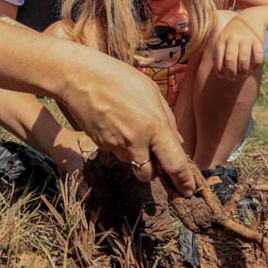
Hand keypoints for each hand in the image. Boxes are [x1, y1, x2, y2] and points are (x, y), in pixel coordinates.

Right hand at [57, 52, 196, 195]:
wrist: (79, 78)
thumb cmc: (118, 78)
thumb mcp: (151, 92)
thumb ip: (167, 119)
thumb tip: (177, 142)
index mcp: (155, 127)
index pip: (175, 164)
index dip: (183, 181)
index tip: (187, 190)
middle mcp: (136, 142)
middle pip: (149, 174)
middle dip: (154, 169)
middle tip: (153, 153)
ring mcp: (115, 146)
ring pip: (131, 161)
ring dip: (135, 153)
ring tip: (128, 125)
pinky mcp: (100, 145)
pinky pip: (116, 151)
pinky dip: (119, 143)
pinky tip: (114, 122)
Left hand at [214, 10, 265, 79]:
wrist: (251, 17)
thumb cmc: (233, 33)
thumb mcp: (223, 37)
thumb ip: (220, 51)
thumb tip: (220, 72)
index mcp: (222, 39)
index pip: (218, 56)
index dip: (219, 68)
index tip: (222, 76)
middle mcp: (233, 38)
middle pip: (230, 59)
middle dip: (231, 72)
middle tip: (232, 78)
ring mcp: (246, 39)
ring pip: (244, 59)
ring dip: (243, 70)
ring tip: (242, 74)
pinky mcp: (258, 40)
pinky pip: (258, 56)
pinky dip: (255, 65)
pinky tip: (252, 68)